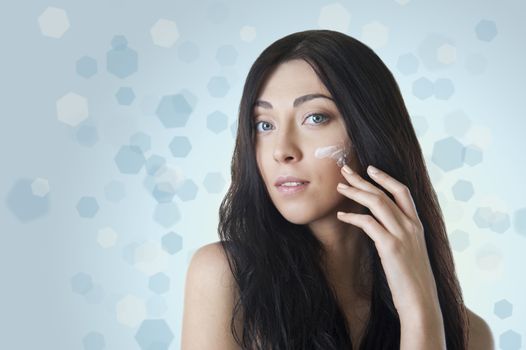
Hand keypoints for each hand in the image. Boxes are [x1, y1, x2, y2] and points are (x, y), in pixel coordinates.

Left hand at [336, 164, 441, 323]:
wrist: (421, 302)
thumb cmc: (413, 280)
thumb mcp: (412, 252)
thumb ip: (401, 236)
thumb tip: (383, 228)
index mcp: (418, 226)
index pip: (403, 192)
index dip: (386, 178)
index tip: (370, 169)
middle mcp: (412, 226)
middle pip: (385, 193)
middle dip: (363, 179)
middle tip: (345, 170)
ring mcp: (402, 235)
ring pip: (377, 202)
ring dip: (356, 192)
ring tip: (340, 187)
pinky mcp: (391, 247)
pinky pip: (368, 223)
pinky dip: (353, 216)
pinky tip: (341, 215)